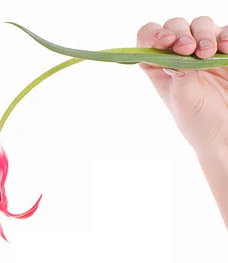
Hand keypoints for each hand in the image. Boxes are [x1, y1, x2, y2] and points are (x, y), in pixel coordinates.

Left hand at [137, 16, 227, 153]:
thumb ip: (180, 79)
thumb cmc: (197, 122)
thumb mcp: (184, 102)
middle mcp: (179, 54)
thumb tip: (176, 59)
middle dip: (181, 33)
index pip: (148, 40)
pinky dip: (226, 36)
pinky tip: (225, 49)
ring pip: (200, 25)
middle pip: (175, 27)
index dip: (153, 35)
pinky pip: (225, 32)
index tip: (165, 40)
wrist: (224, 131)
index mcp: (159, 66)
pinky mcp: (224, 50)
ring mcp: (203, 50)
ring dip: (204, 34)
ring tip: (208, 53)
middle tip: (188, 49)